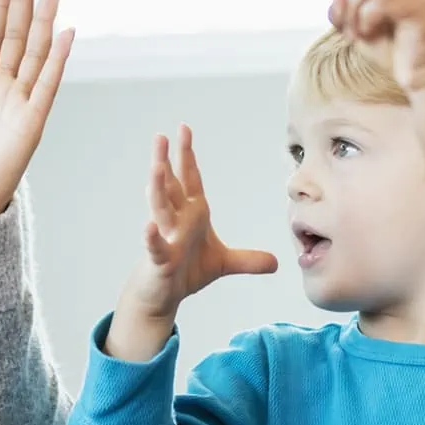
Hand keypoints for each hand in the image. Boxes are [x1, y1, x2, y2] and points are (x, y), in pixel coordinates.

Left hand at [0, 0, 74, 220]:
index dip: (0, 6)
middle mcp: (3, 89)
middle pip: (17, 34)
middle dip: (26, 0)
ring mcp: (20, 103)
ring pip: (35, 52)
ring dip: (44, 20)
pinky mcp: (31, 123)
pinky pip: (46, 85)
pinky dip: (57, 59)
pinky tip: (65, 32)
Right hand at [121, 126, 277, 322]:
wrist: (162, 294)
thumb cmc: (185, 271)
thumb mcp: (223, 263)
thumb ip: (248, 260)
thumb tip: (276, 262)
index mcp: (191, 214)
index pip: (189, 180)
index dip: (187, 155)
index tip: (184, 129)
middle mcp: (175, 221)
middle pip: (169, 186)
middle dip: (165, 161)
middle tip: (161, 136)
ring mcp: (165, 238)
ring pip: (159, 209)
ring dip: (157, 189)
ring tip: (155, 167)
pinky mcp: (158, 259)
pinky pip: (155, 246)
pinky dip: (152, 237)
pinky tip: (148, 226)